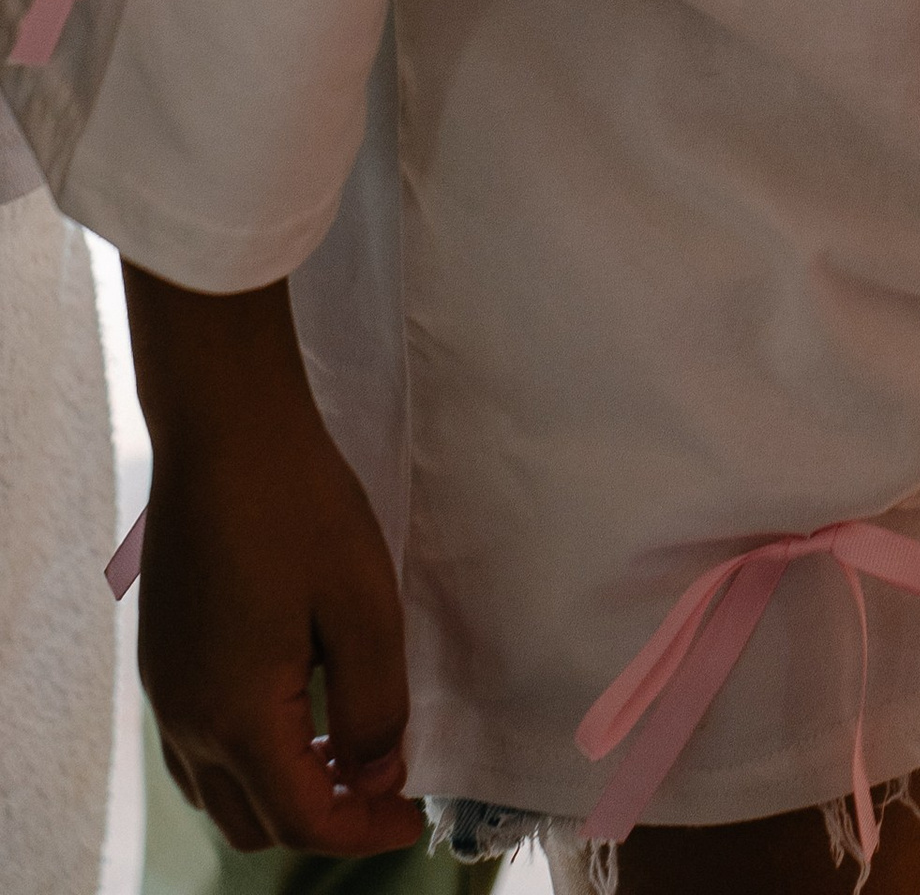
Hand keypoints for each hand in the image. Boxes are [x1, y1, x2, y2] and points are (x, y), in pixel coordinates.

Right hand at [128, 278, 419, 855]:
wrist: (225, 429)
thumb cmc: (300, 508)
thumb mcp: (363, 607)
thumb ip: (374, 707)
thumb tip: (377, 777)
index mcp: (237, 718)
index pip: (303, 820)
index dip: (365, 832)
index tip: (415, 818)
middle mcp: (187, 720)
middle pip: (254, 822)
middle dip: (322, 820)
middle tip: (383, 785)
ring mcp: (165, 690)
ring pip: (218, 790)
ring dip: (280, 792)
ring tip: (343, 753)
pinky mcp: (162, 657)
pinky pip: (198, 745)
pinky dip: (248, 756)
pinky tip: (295, 709)